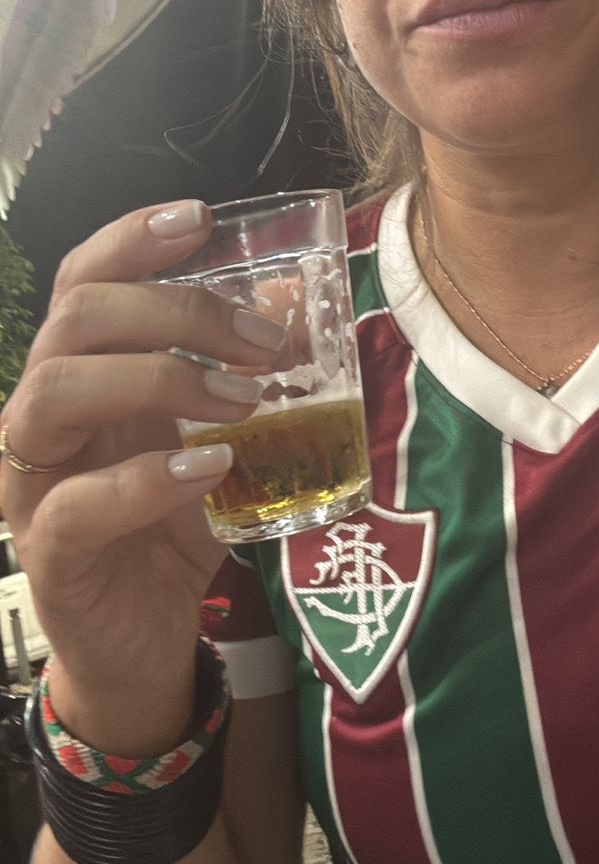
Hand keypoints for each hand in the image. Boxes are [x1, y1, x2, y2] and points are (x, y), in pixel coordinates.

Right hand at [0, 200, 286, 750]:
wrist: (143, 645)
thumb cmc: (173, 530)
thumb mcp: (218, 441)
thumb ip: (244, 378)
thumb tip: (298, 302)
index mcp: (85, 376)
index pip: (84, 282)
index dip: (131, 241)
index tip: (200, 219)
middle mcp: (46, 417)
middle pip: (76, 321)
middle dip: (175, 312)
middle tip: (263, 340)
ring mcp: (35, 483)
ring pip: (53, 392)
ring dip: (157, 378)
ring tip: (242, 398)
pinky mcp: (48, 553)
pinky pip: (73, 504)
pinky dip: (143, 481)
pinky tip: (208, 470)